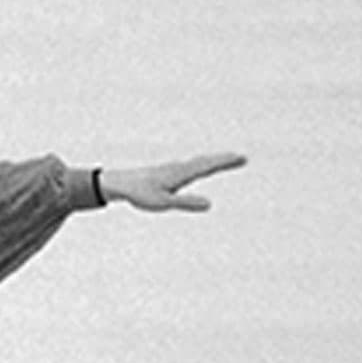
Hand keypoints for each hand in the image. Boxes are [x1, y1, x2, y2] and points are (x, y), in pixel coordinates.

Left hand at [101, 152, 246, 211]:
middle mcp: (179, 168)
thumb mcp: (164, 202)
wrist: (119, 183)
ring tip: (228, 160)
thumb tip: (209, 204)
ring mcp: (173, 169)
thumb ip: (186, 203)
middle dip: (224, 160)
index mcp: (181, 173)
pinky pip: (189, 166)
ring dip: (214, 160)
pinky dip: (201, 164)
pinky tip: (199, 167)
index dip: (226, 162)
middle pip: (206, 162)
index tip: (242, 158)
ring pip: (198, 163)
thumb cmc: (140, 194)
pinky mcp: (167, 172)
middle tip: (242, 158)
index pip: (208, 166)